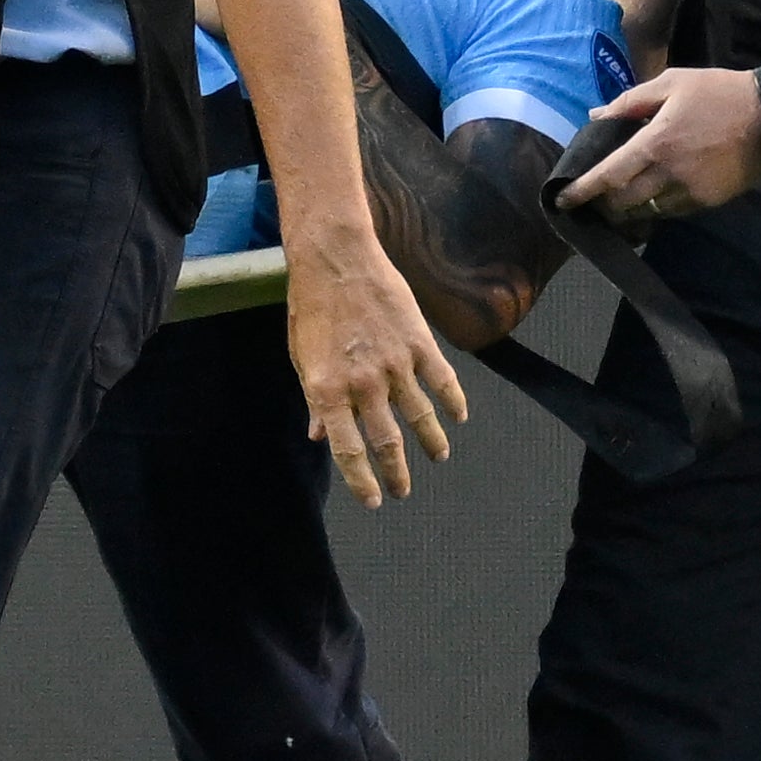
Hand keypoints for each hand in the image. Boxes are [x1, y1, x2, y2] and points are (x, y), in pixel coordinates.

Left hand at [284, 224, 469, 506]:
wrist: (336, 260)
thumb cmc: (312, 308)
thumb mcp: (302, 358)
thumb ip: (315, 400)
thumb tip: (320, 436)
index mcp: (327, 391)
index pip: (348, 450)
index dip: (361, 481)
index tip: (372, 500)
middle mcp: (362, 385)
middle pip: (386, 443)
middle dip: (396, 474)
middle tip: (403, 491)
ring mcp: (394, 365)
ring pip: (419, 417)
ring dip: (431, 442)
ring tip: (438, 457)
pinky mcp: (418, 344)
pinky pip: (442, 382)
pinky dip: (453, 403)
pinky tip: (458, 418)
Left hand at [559, 64, 760, 227]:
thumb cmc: (719, 92)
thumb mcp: (672, 83)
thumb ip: (629, 101)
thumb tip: (595, 116)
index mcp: (655, 142)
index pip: (608, 175)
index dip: (582, 190)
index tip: (561, 200)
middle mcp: (669, 172)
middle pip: (622, 202)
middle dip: (603, 204)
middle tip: (592, 199)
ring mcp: (690, 191)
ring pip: (647, 211)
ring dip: (628, 210)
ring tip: (616, 203)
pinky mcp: (708, 201)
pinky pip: (672, 211)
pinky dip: (656, 208)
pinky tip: (652, 198)